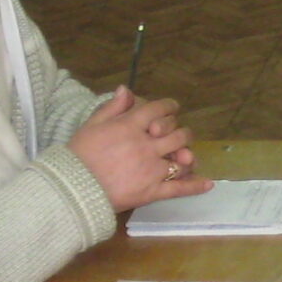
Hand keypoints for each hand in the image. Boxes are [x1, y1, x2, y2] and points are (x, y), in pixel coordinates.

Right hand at [69, 88, 213, 212]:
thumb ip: (112, 107)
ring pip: (180, 159)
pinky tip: (208, 184)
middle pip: (176, 133)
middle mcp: (145, 145)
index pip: (157, 110)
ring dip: (187, 155)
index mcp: (130, 126)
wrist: (72, 188)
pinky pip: (178, 188)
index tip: (173, 107)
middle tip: (181, 134)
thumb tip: (127, 89)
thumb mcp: (91, 124)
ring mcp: (151, 169)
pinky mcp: (152, 191)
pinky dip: (195, 186)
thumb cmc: (78, 155)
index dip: (169, 107)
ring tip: (187, 156)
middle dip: (181, 132)